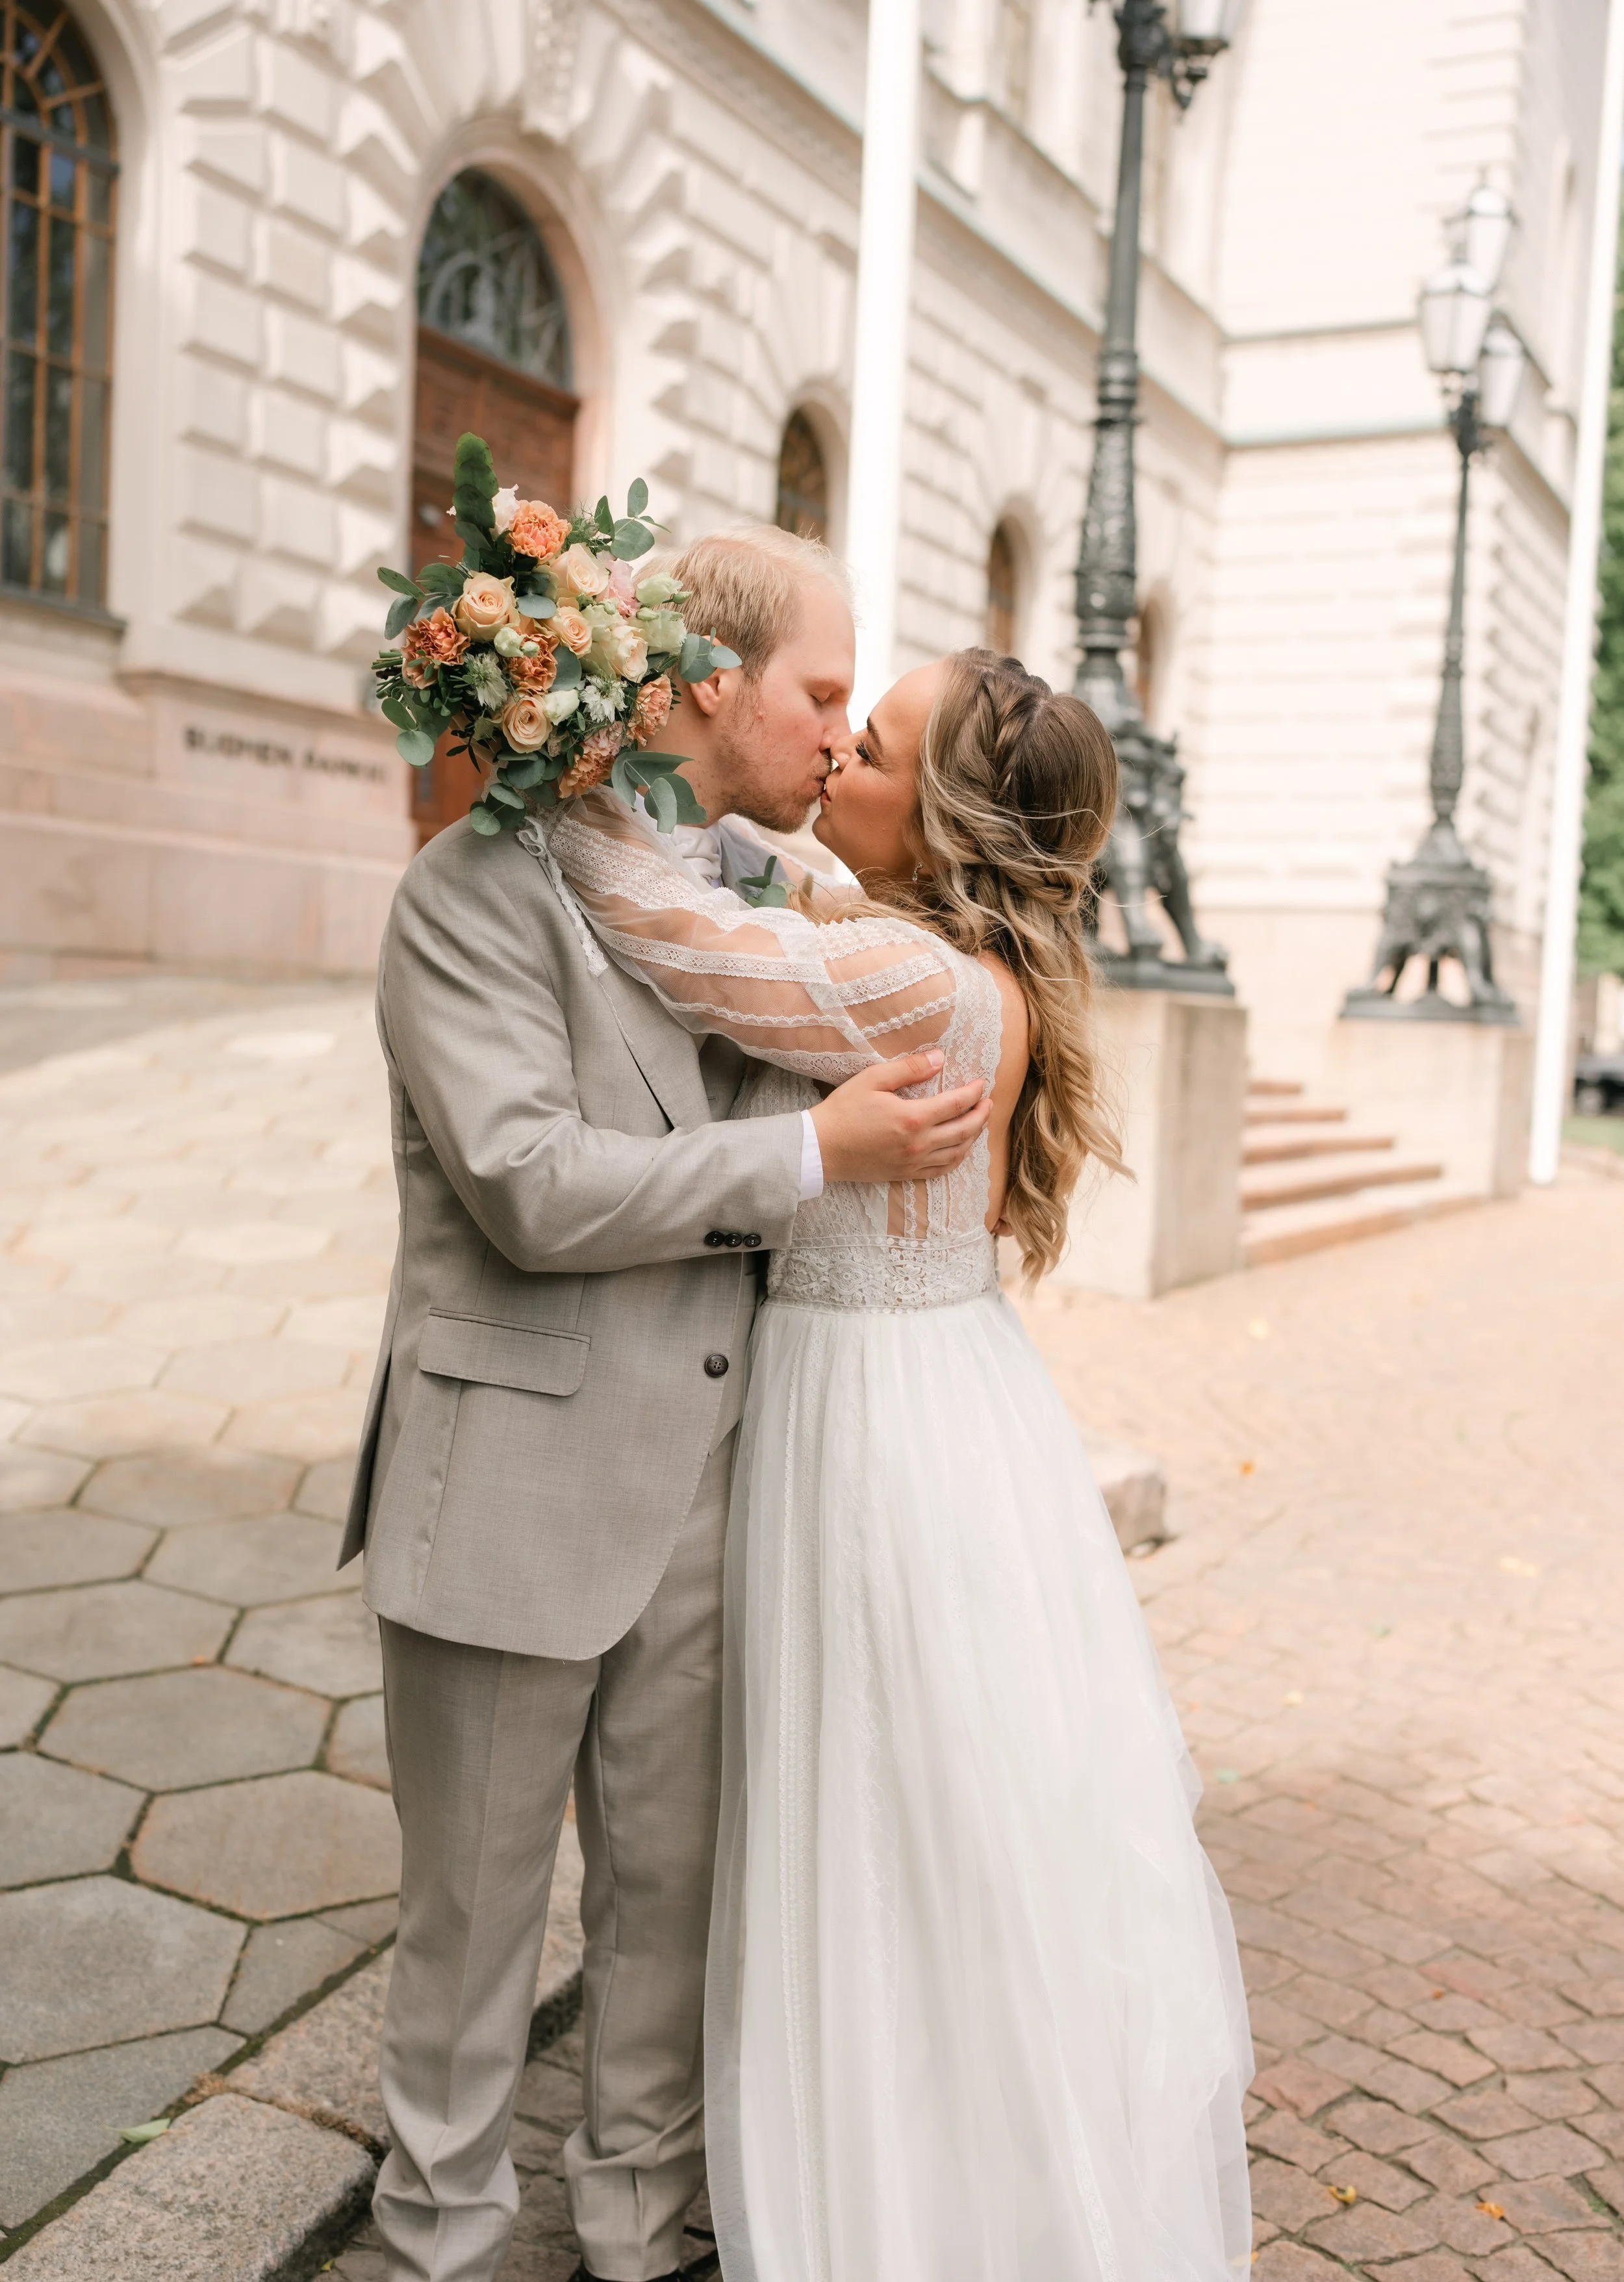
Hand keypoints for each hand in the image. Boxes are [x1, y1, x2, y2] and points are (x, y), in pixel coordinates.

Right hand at [810, 1051, 991, 1186]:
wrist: (821, 1148)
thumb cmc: (843, 1110)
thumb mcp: (873, 1079)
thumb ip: (909, 1068)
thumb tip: (939, 1058)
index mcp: (912, 1117)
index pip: (956, 1104)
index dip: (973, 1093)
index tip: (980, 1083)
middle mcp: (918, 1144)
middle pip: (964, 1130)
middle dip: (981, 1115)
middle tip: (988, 1102)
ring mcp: (913, 1162)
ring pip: (957, 1152)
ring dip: (973, 1137)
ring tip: (978, 1123)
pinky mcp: (905, 1174)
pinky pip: (941, 1170)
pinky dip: (957, 1158)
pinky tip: (960, 1149)